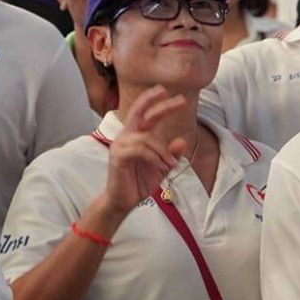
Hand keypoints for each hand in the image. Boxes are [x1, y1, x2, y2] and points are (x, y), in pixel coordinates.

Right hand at [104, 85, 188, 214]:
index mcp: (136, 136)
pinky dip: (155, 157)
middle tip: (181, 100)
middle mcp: (126, 136)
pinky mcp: (118, 157)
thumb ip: (171, 155)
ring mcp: (120, 145)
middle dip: (159, 104)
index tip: (178, 97)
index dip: (157, 102)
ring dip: (162, 151)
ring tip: (169, 165)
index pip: (146, 113)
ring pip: (146, 137)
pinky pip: (140, 150)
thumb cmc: (139, 182)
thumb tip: (181, 140)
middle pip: (140, 112)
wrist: (123, 202)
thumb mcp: (162, 167)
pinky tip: (161, 167)